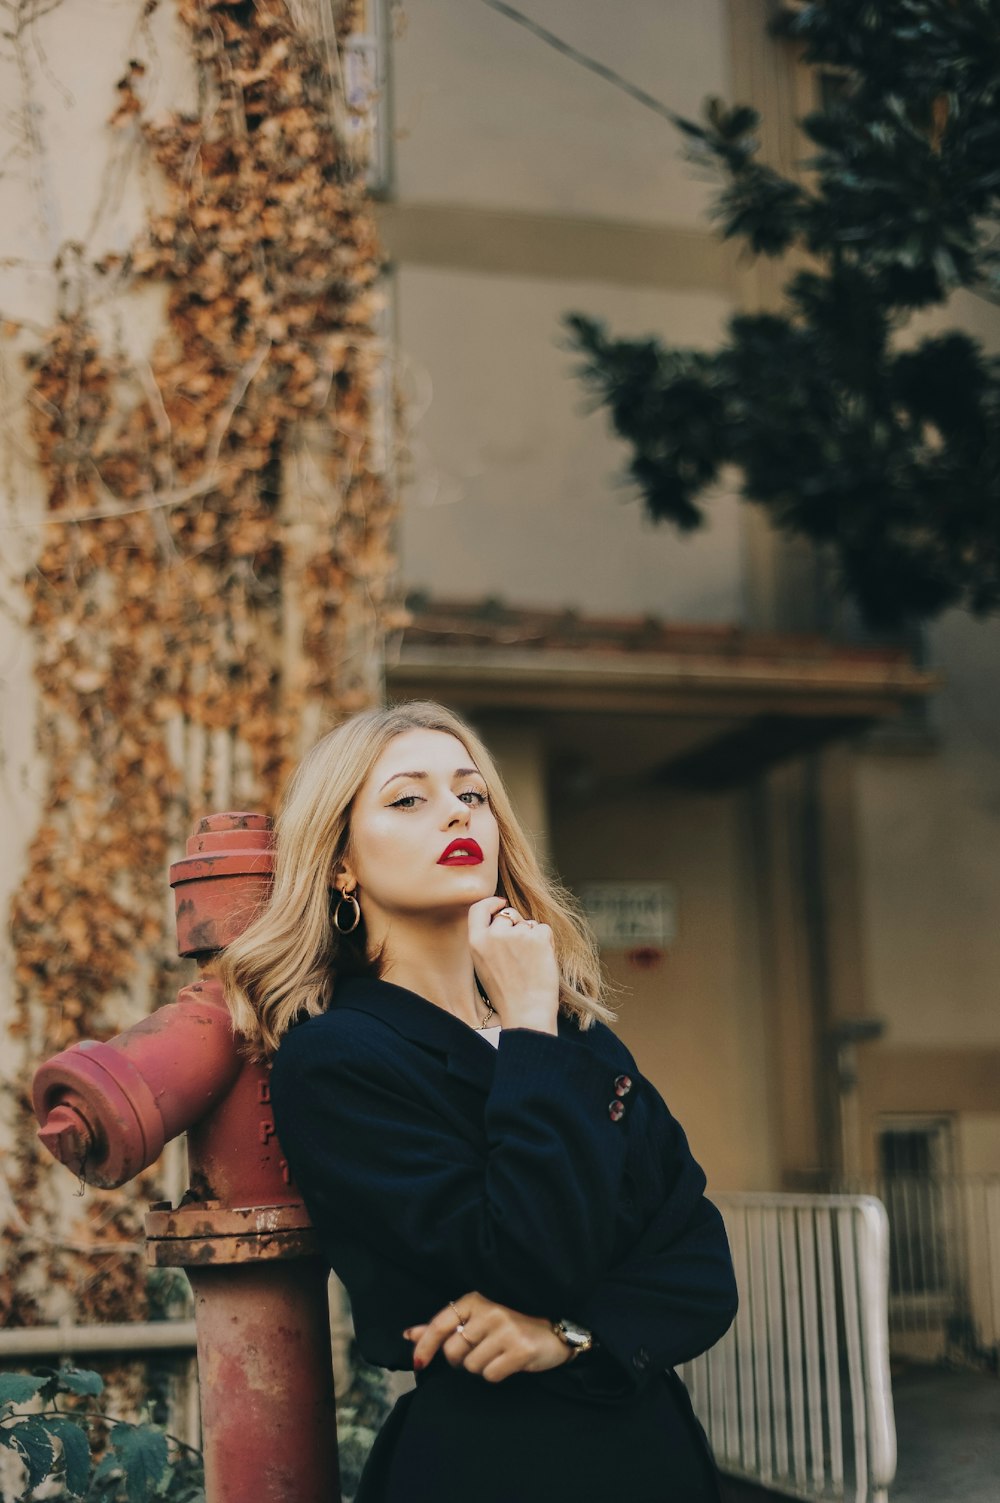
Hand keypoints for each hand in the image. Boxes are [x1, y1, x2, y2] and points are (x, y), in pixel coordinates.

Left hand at [404, 1290, 573, 1381]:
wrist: (553, 1331)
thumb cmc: (510, 1326)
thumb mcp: (476, 1320)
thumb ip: (444, 1327)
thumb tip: (409, 1334)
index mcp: (475, 1300)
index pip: (440, 1323)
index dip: (424, 1346)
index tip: (417, 1362)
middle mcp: (490, 1311)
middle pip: (453, 1351)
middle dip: (460, 1360)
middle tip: (479, 1352)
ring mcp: (506, 1329)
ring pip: (471, 1366)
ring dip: (481, 1367)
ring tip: (497, 1354)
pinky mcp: (520, 1349)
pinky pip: (490, 1375)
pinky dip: (496, 1375)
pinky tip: (509, 1362)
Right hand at [468, 898, 558, 1033]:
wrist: (526, 1012)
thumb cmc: (506, 994)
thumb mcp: (483, 965)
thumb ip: (487, 941)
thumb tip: (500, 918)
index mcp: (476, 941)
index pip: (478, 908)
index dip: (491, 903)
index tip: (501, 903)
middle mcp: (494, 934)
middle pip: (509, 915)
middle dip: (517, 926)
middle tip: (522, 954)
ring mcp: (516, 934)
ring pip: (529, 923)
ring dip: (533, 937)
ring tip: (531, 963)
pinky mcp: (537, 937)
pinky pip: (544, 929)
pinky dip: (546, 942)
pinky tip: (541, 961)